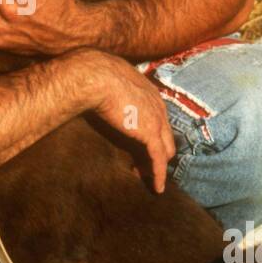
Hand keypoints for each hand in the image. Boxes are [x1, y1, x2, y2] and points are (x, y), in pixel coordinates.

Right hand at [84, 51, 176, 193]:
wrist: (96, 77)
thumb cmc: (96, 75)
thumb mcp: (110, 78)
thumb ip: (114, 87)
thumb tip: (102, 91)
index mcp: (150, 93)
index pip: (158, 119)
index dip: (151, 134)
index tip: (140, 145)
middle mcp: (158, 106)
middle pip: (166, 136)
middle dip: (157, 151)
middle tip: (143, 164)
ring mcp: (157, 121)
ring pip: (165, 150)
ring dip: (157, 165)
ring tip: (147, 178)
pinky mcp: (150, 135)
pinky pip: (158, 160)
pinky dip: (159, 175)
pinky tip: (157, 187)